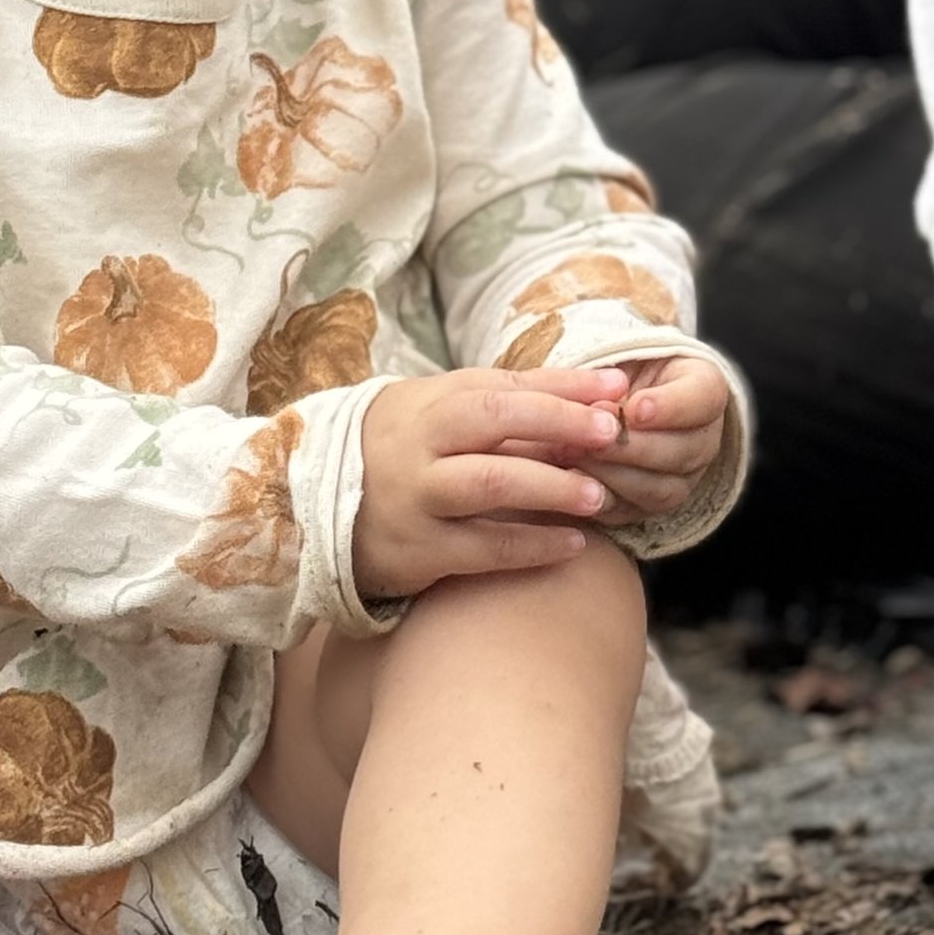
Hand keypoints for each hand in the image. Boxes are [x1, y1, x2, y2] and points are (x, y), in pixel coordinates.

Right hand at [353, 366, 634, 600]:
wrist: (316, 510)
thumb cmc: (406, 451)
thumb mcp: (443, 412)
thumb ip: (512, 404)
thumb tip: (598, 396)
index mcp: (433, 402)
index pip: (505, 384)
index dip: (564, 385)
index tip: (617, 388)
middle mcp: (421, 444)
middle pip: (494, 421)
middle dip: (558, 423)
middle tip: (610, 435)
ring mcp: (416, 496)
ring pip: (489, 484)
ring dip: (551, 487)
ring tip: (599, 496)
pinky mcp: (417, 550)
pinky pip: (482, 547)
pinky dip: (531, 545)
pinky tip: (573, 545)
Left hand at [573, 353, 729, 531]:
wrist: (603, 398)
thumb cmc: (612, 370)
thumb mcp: (616, 356)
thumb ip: (610, 374)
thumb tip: (594, 400)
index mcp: (705, 390)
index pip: (702, 399)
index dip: (670, 407)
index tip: (634, 408)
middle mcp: (703, 440)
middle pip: (682, 451)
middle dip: (631, 446)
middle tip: (592, 436)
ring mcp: (681, 479)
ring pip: (659, 489)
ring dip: (612, 474)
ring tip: (573, 454)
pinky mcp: (648, 508)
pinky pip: (630, 512)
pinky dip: (598, 498)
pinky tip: (571, 481)